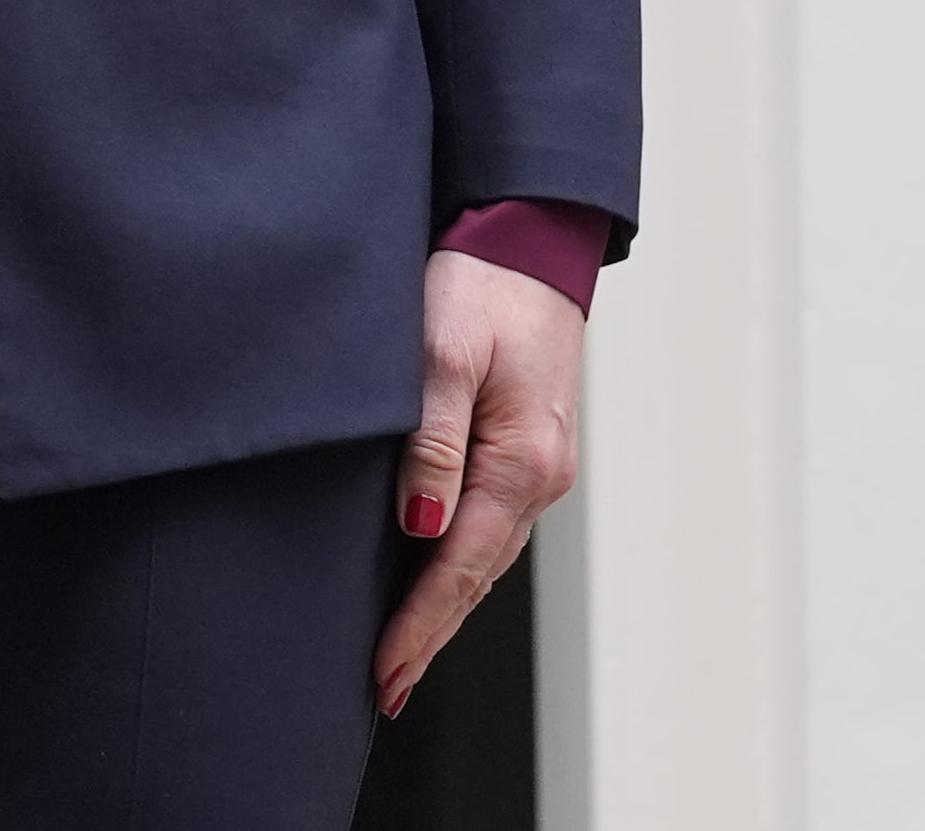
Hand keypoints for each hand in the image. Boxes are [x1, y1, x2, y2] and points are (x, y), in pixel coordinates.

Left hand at [375, 248, 584, 720]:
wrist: (530, 236)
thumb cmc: (483, 284)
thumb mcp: (441, 355)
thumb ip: (430, 444)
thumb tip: (421, 528)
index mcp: (522, 462)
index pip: (460, 568)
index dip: (418, 627)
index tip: (384, 676)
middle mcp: (541, 474)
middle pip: (477, 575)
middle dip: (429, 633)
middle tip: (385, 688)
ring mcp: (540, 462)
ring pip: (486, 551)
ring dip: (444, 602)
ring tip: (402, 652)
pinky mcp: (529, 442)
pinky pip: (492, 520)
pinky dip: (461, 560)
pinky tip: (433, 574)